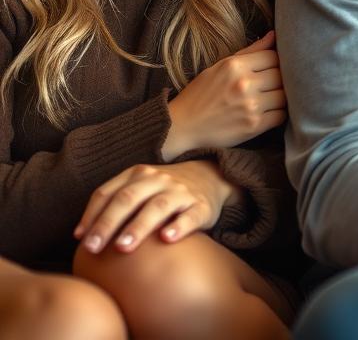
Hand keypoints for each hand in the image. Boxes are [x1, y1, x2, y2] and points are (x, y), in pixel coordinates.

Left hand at [74, 160, 237, 253]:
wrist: (209, 178)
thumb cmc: (162, 193)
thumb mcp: (139, 189)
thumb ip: (113, 204)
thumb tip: (81, 237)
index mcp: (138, 175)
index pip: (109, 192)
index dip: (92, 215)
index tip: (80, 239)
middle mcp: (159, 180)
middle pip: (129, 198)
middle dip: (108, 223)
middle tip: (93, 248)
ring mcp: (181, 192)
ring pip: (158, 206)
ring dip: (139, 226)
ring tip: (123, 247)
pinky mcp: (201, 206)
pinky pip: (190, 215)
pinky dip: (178, 226)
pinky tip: (167, 238)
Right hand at [162, 30, 285, 158]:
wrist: (182, 126)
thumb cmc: (201, 94)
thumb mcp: (221, 66)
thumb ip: (250, 51)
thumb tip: (274, 35)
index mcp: (235, 66)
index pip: (273, 56)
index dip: (276, 61)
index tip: (271, 68)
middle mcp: (244, 84)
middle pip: (281, 74)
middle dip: (280, 78)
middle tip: (273, 84)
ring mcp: (250, 106)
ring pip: (284, 95)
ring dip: (280, 96)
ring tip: (272, 97)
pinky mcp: (254, 126)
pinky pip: (281, 115)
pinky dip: (279, 113)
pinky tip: (270, 111)